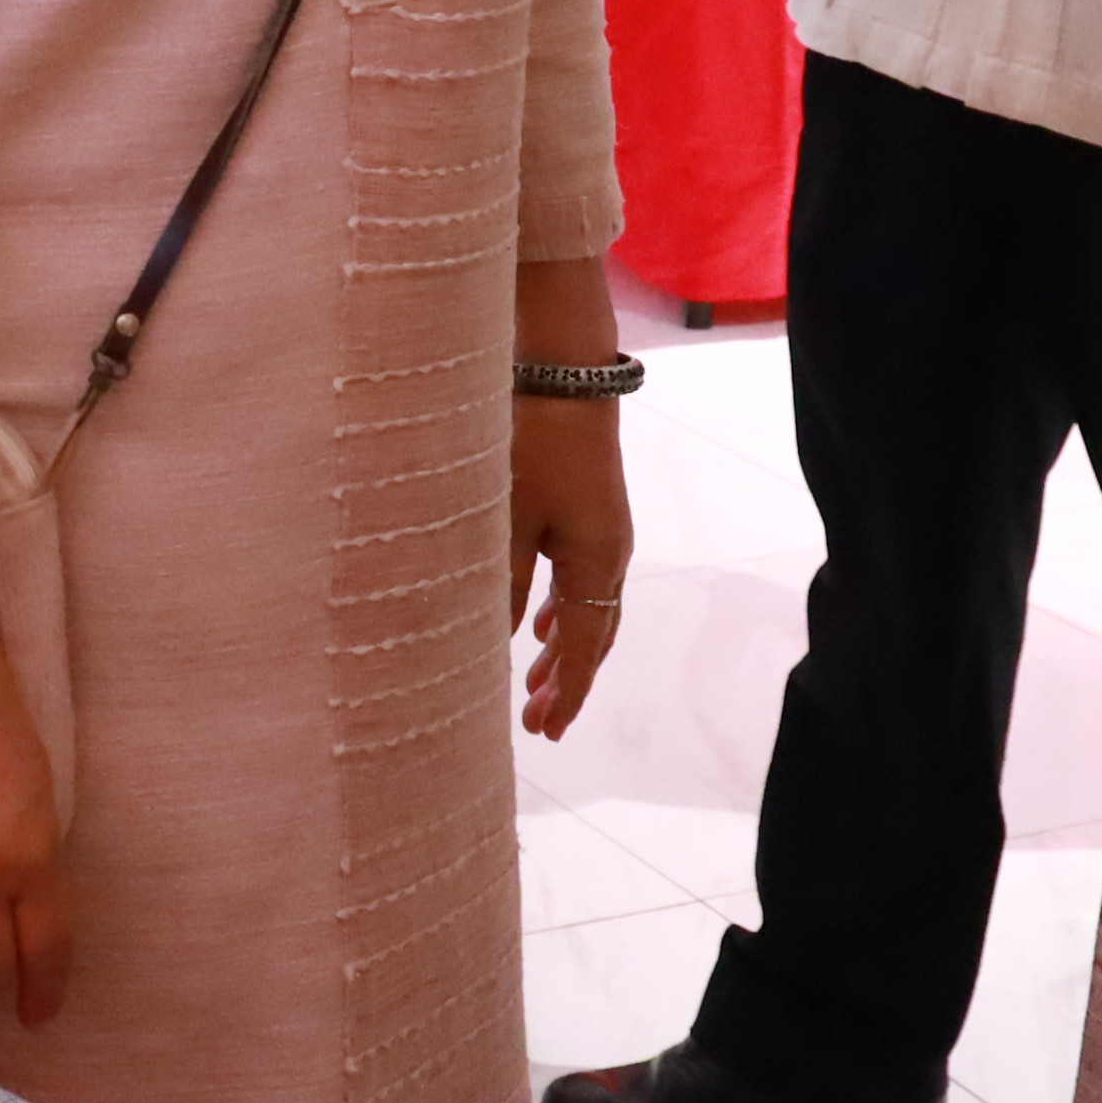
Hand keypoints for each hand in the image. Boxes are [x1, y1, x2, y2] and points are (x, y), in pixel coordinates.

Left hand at [510, 394, 633, 740]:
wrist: (565, 371)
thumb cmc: (532, 442)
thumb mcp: (506, 517)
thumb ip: (500, 582)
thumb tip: (492, 643)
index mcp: (597, 563)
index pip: (583, 647)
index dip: (566, 692)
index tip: (546, 732)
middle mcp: (610, 555)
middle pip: (592, 635)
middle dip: (565, 680)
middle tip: (537, 723)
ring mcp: (603, 532)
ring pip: (585, 609)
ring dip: (561, 649)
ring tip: (533, 684)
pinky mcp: (588, 511)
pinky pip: (579, 581)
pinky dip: (560, 612)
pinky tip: (536, 623)